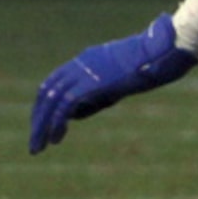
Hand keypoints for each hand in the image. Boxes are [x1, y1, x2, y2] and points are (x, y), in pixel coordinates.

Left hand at [29, 14, 197, 153]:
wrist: (162, 51)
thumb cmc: (151, 62)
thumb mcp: (120, 78)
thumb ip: (97, 93)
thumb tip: (75, 114)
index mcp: (87, 58)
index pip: (55, 80)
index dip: (45, 103)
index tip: (43, 122)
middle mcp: (81, 63)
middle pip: (47, 90)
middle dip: (38, 117)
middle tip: (35, 140)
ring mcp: (84, 72)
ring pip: (51, 100)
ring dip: (41, 125)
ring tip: (38, 146)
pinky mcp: (90, 83)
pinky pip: (64, 107)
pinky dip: (56, 124)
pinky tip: (55, 139)